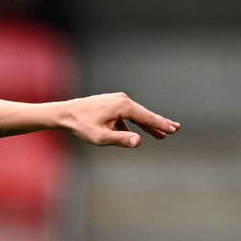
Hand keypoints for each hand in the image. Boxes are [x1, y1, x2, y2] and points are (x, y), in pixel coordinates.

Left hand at [55, 93, 178, 147]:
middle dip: (159, 123)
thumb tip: (139, 141)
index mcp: (123, 106)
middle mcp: (122, 99)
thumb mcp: (101, 137)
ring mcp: (117, 100)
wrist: (65, 113)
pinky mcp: (111, 103)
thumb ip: (121, 139)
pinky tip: (136, 133)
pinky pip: (127, 115)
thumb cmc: (81, 126)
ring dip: (147, 124)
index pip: (146, 117)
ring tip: (161, 133)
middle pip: (145, 114)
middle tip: (175, 129)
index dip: (161, 124)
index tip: (174, 129)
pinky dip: (133, 123)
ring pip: (136, 114)